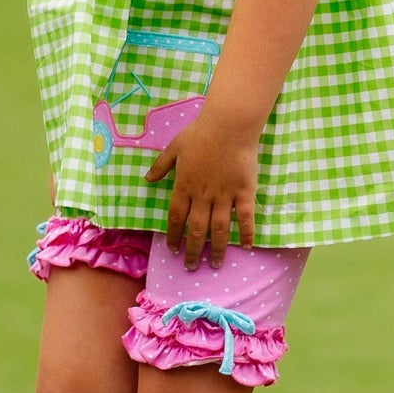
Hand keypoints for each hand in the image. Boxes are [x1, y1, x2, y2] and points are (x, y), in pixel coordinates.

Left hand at [146, 108, 258, 268]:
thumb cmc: (200, 133)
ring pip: (219, 229)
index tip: (173, 250)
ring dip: (216, 249)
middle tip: (191, 267)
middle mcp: (202, 196)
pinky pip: (245, 217)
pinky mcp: (244, 192)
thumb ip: (161, 165)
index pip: (176, 217)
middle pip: (196, 229)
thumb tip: (147, 179)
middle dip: (192, 250)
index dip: (174, 235)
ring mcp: (224, 196)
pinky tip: (246, 246)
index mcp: (184, 186)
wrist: (229, 125)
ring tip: (215, 264)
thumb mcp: (174, 147)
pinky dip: (246, 233)